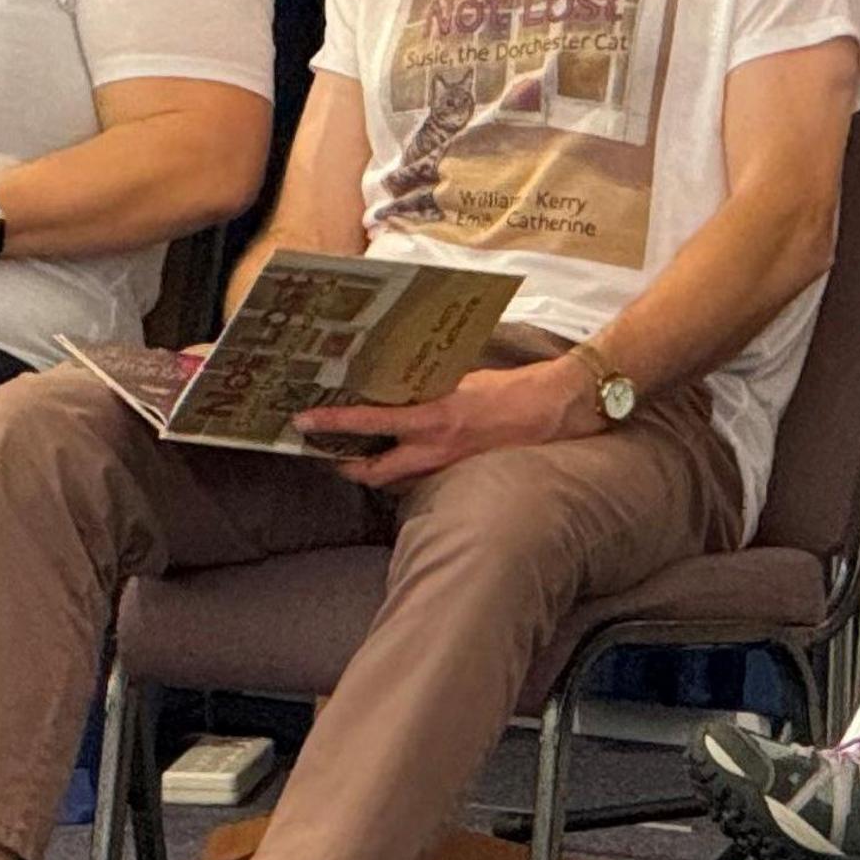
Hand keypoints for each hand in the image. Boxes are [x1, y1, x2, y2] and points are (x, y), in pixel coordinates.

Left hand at [311, 357, 598, 489]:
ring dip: (376, 472)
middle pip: (374, 472)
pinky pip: (424, 479)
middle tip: (326, 454)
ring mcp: (449, 466)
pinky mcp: (462, 475)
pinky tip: (403, 459)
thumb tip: (396, 386)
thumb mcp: (461, 379)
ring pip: (397, 480)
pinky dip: (408, 471)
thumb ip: (428, 388)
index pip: (370, 422)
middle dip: (346, 466)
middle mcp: (436, 448)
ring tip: (357, 457)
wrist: (554, 410)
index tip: (304, 421)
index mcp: (434, 416)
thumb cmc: (511, 388)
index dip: (333, 423)